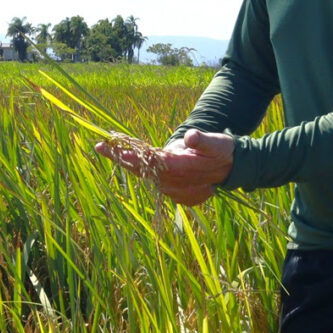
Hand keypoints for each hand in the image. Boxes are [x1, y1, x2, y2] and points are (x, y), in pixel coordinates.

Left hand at [94, 129, 234, 206]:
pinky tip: (128, 159)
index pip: (150, 162)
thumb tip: (190, 138)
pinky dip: (141, 171)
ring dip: (129, 164)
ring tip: (109, 149)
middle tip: (100, 147)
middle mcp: (175, 184)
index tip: (113, 149)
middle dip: (121, 159)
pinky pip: (153, 181)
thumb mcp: (218, 143)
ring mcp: (175, 192)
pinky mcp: (176, 194)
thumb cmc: (221, 151)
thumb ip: (203, 141)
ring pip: (145, 177)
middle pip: (142, 171)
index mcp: (182, 169)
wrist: (232, 170)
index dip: (130, 157)